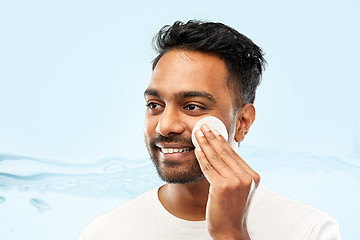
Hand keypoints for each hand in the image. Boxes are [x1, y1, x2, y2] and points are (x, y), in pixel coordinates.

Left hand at [194, 123, 259, 239]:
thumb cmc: (232, 210)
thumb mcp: (239, 189)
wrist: (230, 231)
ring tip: (198, 133)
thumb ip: (235, 173)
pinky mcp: (222, 187)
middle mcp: (247, 178)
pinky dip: (201, 157)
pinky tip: (197, 149)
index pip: (234, 154)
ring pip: (216, 158)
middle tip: (203, 126)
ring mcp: (236, 182)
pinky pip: (209, 168)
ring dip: (205, 143)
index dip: (222, 141)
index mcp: (253, 176)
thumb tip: (222, 153)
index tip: (214, 130)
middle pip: (225, 153)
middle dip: (212, 137)